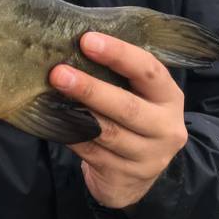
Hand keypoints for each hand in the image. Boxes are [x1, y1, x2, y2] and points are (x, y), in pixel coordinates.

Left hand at [49, 32, 187, 208]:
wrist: (135, 178)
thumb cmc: (129, 120)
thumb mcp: (136, 95)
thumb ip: (115, 74)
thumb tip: (70, 44)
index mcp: (169, 98)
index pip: (149, 71)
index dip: (119, 54)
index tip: (87, 40)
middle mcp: (166, 128)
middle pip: (127, 107)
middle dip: (90, 88)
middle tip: (58, 72)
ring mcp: (147, 157)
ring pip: (107, 133)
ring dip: (76, 113)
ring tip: (50, 94)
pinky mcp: (124, 177)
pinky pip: (91, 152)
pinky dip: (70, 134)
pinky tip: (52, 121)